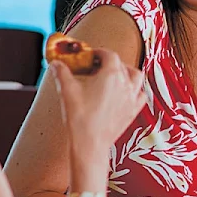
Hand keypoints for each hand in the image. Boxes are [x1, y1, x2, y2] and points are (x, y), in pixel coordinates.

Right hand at [52, 48, 146, 162]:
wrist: (90, 144)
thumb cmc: (79, 117)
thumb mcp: (66, 90)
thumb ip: (61, 72)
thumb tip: (56, 63)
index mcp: (112, 74)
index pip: (109, 54)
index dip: (99, 52)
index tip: (90, 55)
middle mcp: (126, 83)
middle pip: (121, 64)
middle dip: (109, 62)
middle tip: (95, 66)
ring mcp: (132, 97)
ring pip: (136, 76)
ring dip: (126, 71)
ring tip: (113, 75)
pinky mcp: (133, 110)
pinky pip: (140, 94)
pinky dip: (134, 89)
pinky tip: (124, 92)